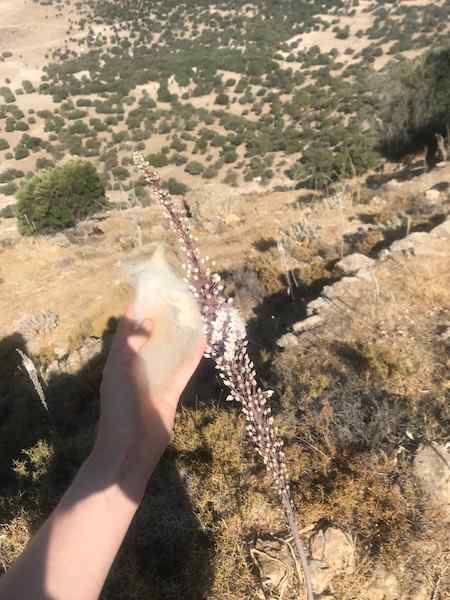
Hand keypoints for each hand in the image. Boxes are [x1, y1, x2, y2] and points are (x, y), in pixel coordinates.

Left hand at [95, 304, 204, 467]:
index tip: (150, 292)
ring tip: (192, 315)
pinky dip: (192, 355)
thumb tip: (148, 320)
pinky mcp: (171, 392)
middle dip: (161, 320)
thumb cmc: (119, 408)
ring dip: (179, 336)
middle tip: (176, 300)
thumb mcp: (120, 370)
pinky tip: (203, 340)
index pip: (127, 330)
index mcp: (119, 361)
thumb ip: (132, 343)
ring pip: (169, 351)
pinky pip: (183, 369)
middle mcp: (137, 367)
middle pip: (151, 338)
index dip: (136, 311)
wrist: (130, 449)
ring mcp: (155, 379)